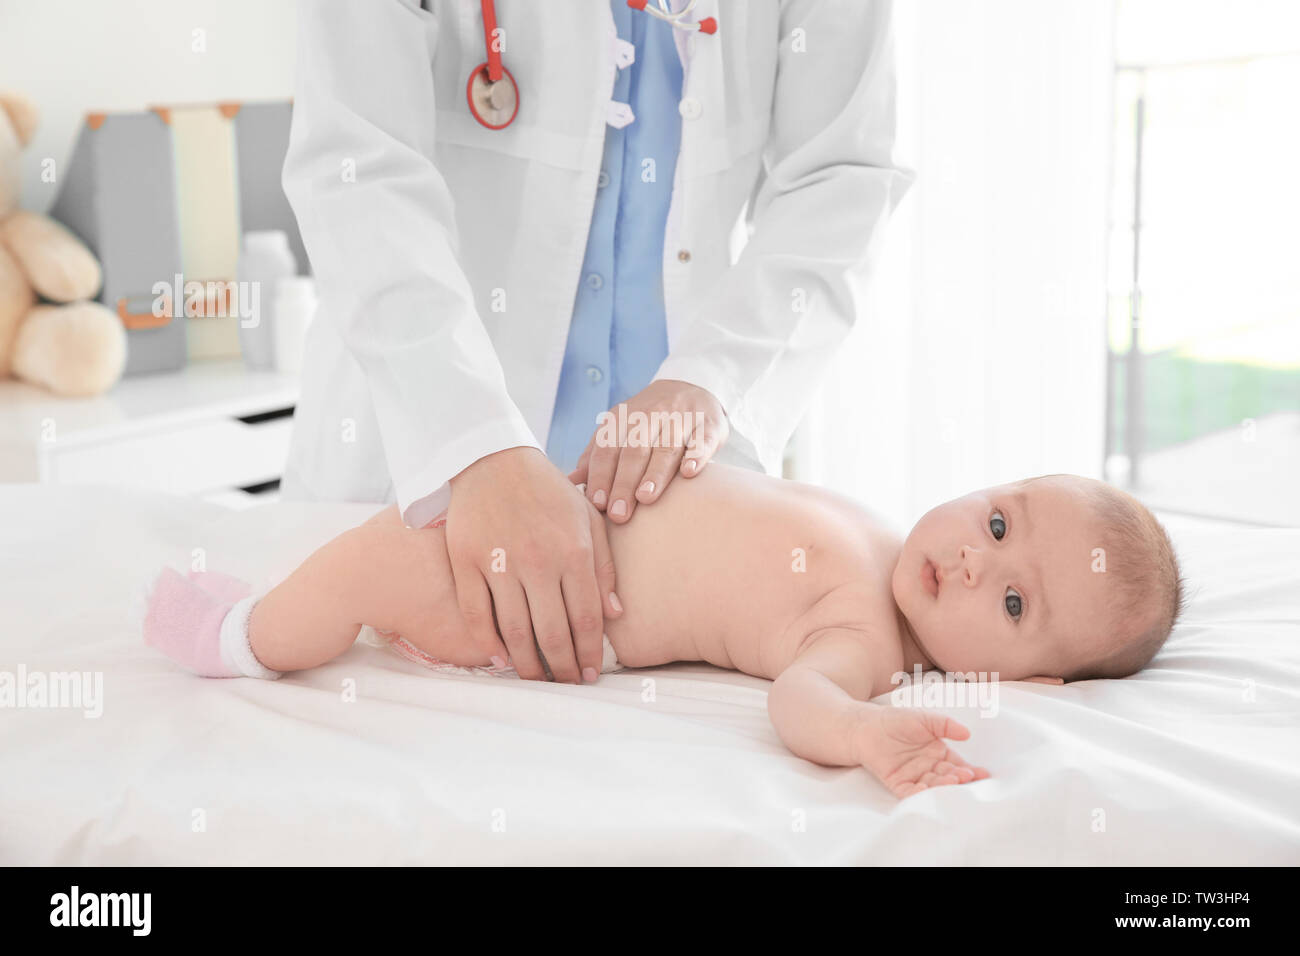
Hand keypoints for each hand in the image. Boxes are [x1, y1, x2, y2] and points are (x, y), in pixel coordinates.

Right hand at [446, 446, 621, 682]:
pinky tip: (500, 658)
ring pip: (514, 630)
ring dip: (527, 664)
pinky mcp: (466, 561)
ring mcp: (499, 562)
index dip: (590, 652)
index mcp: (573, 551)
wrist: (492, 459)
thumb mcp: (587, 519)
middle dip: (563, 667)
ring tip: (537, 681)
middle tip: (567, 685)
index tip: (591, 675)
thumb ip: (603, 566)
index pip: (586, 617)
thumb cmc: (547, 492)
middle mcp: (538, 560)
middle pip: (553, 632)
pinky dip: (488, 642)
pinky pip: (476, 613)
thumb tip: (615, 614)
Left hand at [568, 379, 728, 524]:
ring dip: (656, 473)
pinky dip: (696, 455)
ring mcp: (681, 418)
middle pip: (635, 450)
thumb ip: (596, 455)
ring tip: (646, 498)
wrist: (690, 386)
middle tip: (619, 513)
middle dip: (625, 482)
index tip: (598, 503)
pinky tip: (689, 473)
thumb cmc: (647, 421)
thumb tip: (570, 482)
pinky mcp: (708, 424)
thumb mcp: (618, 430)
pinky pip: (702, 439)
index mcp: (623, 418)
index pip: (608, 448)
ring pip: (666, 446)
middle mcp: (650, 415)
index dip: (602, 475)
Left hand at [854, 707, 990, 798]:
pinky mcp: (897, 782)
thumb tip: (967, 734)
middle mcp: (928, 767)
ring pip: (932, 786)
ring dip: (943, 785)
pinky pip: (910, 792)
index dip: (970, 770)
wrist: (867, 725)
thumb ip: (946, 725)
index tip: (982, 773)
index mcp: (938, 753)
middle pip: (947, 777)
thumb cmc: (896, 720)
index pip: (957, 764)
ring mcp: (914, 776)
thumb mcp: (925, 719)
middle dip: (958, 778)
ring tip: (953, 780)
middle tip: (967, 776)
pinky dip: (919, 794)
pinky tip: (928, 791)